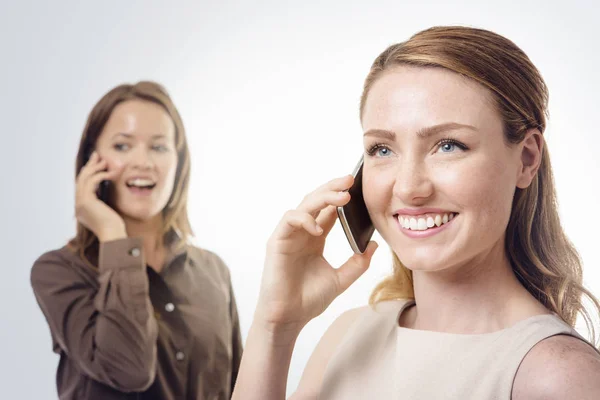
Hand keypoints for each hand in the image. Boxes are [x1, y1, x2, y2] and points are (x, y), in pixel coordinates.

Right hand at [75, 151, 125, 241]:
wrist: (113, 235)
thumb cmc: (115, 227)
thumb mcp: (107, 212)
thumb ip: (104, 203)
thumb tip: (107, 192)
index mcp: (82, 209)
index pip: (82, 186)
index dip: (88, 173)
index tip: (96, 164)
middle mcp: (78, 206)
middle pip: (81, 180)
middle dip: (89, 166)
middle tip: (97, 155)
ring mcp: (80, 203)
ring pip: (84, 179)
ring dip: (94, 167)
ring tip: (103, 160)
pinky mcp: (86, 201)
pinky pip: (91, 182)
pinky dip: (100, 175)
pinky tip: (110, 173)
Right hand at [256, 175, 377, 334]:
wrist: (289, 317)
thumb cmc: (308, 299)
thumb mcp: (341, 279)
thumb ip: (357, 263)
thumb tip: (374, 245)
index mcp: (315, 237)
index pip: (329, 210)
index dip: (342, 197)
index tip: (359, 187)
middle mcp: (302, 232)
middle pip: (317, 201)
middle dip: (333, 188)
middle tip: (350, 179)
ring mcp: (289, 235)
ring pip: (304, 205)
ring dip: (322, 197)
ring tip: (342, 196)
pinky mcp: (277, 242)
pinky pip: (290, 220)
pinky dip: (304, 219)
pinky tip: (319, 227)